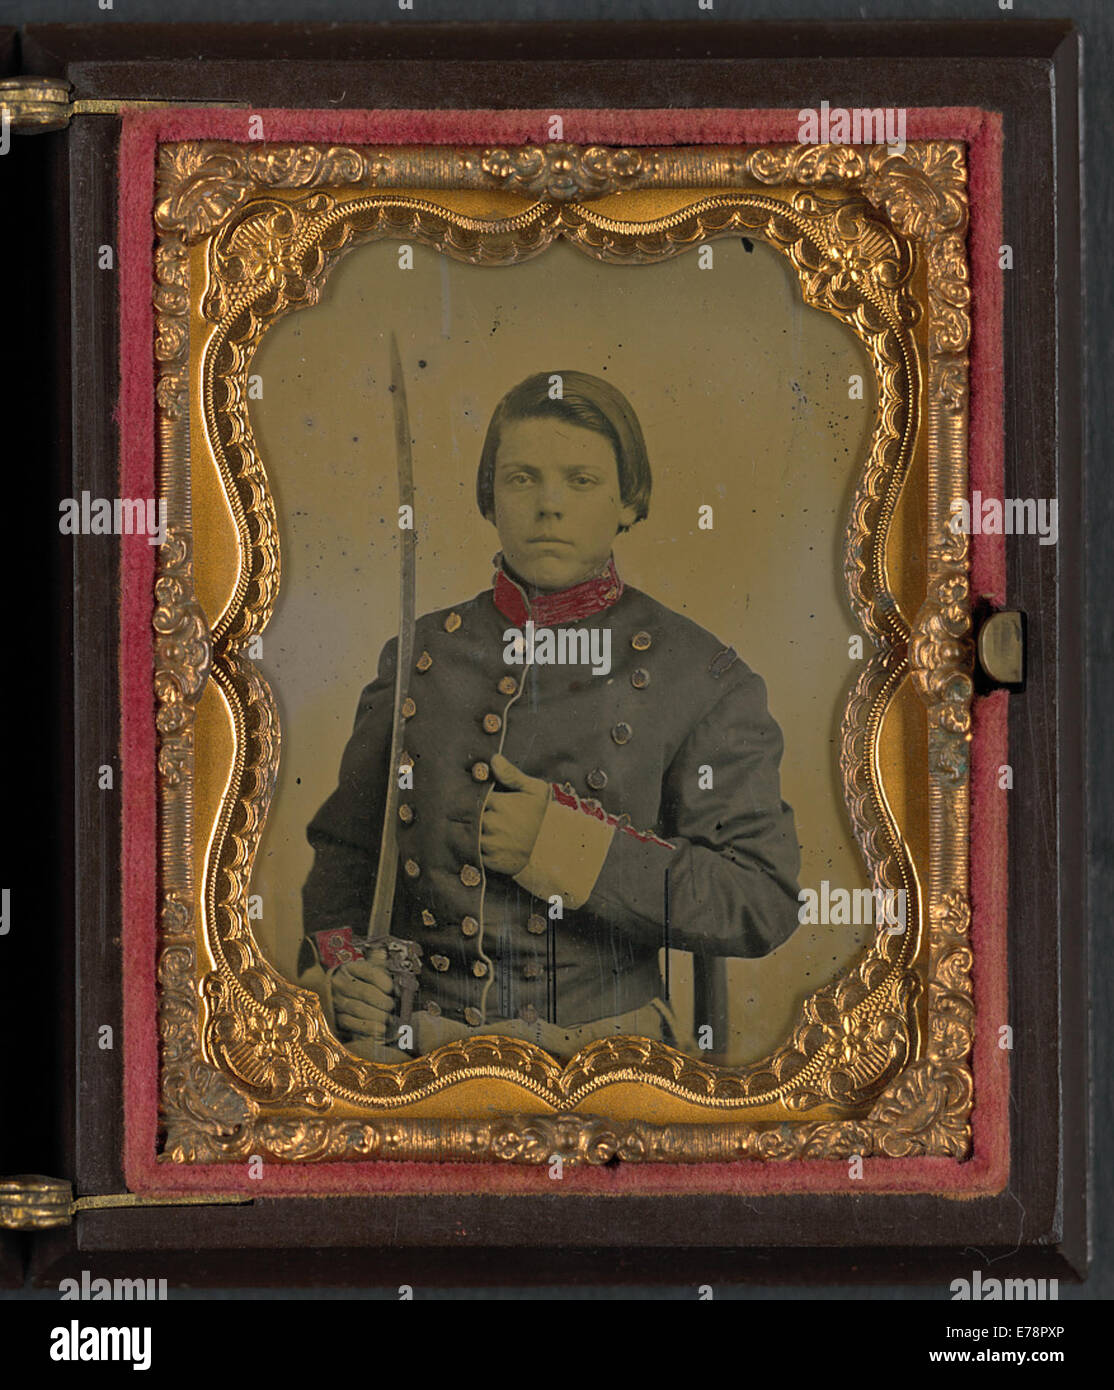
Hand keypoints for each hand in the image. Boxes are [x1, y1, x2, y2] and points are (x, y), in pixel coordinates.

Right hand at [330, 945, 394, 1042]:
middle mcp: (339, 983)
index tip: (393, 990)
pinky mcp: (335, 1017)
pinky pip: (350, 1023)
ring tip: (390, 1019)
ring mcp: (335, 1000)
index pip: (371, 973)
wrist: (340, 995)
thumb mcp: (373, 974)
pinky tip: (381, 1029)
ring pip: (358, 1008)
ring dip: (378, 1016)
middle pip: (364, 992)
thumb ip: (387, 977)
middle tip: (393, 1007)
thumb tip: (401, 991)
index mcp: (351, 968)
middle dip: (383, 1001)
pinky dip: (368, 1028)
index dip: (385, 983)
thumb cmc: (363, 983)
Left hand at [480, 754, 549, 874]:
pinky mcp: (492, 861)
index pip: (475, 797)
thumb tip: (493, 759)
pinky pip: (475, 854)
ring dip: (472, 833)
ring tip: (481, 831)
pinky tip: (484, 846)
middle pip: (471, 816)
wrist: (558, 848)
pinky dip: (476, 850)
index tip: (479, 800)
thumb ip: (512, 774)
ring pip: (470, 835)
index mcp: (500, 803)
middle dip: (473, 815)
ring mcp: (491, 844)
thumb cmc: (546, 816)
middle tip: (479, 816)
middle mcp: (492, 823)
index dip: (475, 798)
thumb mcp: (535, 790)